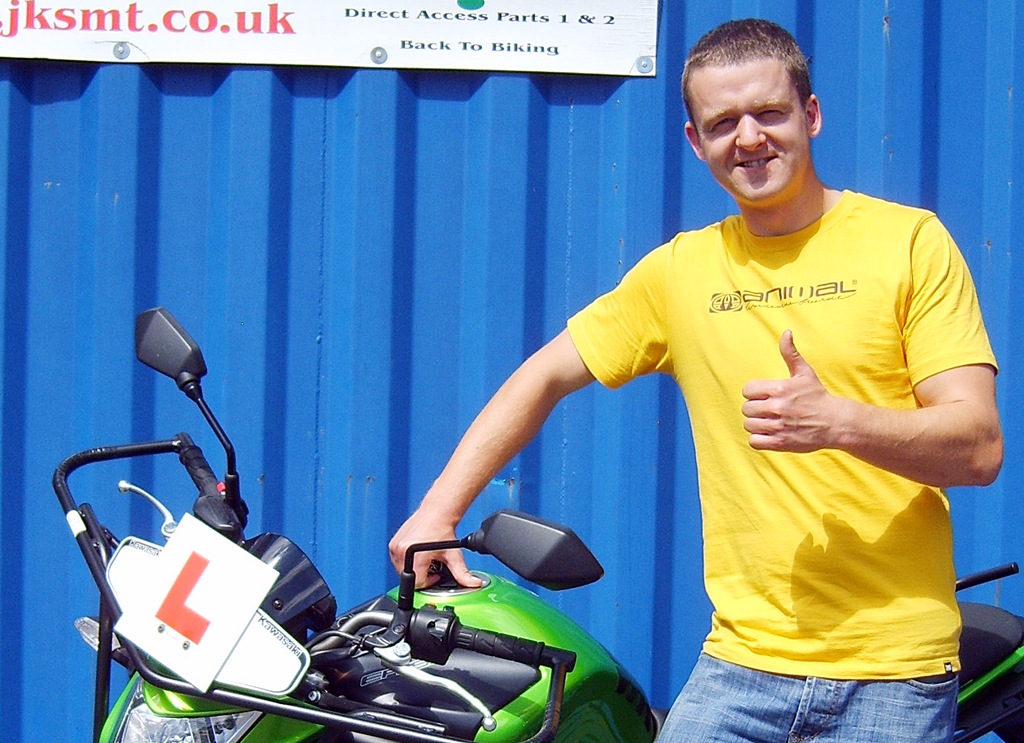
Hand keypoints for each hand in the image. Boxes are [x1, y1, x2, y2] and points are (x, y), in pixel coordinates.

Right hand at [388, 506, 482, 588]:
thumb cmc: (442, 531)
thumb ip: (463, 573)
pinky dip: (407, 562)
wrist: (436, 513)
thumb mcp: (454, 555)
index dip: (429, 581)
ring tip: (425, 558)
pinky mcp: (393, 545)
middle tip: (432, 564)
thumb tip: (474, 583)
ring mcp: (396, 548)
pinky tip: (418, 553)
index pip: (418, 584)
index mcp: (415, 557)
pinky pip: (397, 562)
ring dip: (414, 569)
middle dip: (422, 575)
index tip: (436, 574)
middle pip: (410, 578)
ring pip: (402, 571)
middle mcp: (402, 552)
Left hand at [741, 330, 838, 452]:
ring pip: (748, 425)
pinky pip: (754, 441)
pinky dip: (758, 439)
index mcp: (779, 389)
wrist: (835, 422)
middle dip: (755, 408)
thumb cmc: (817, 397)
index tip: (763, 396)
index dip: (753, 393)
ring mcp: (778, 426)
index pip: (748, 390)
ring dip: (756, 424)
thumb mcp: (805, 373)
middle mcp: (776, 407)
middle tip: (767, 409)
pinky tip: (768, 433)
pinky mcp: (780, 443)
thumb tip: (786, 333)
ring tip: (768, 421)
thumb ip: (791, 353)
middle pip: (747, 408)